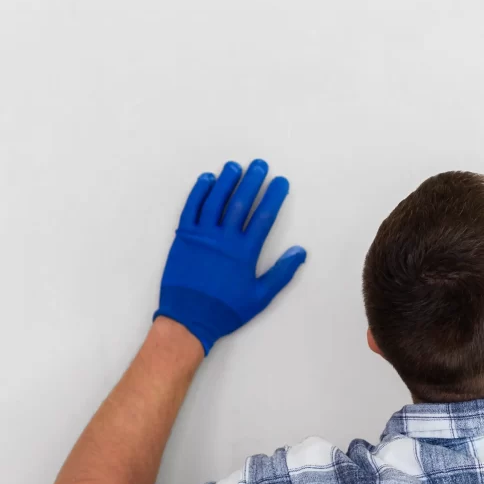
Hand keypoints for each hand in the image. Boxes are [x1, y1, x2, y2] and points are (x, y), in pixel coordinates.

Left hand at [154, 160, 305, 353]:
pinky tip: (207, 180)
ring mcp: (201, 236)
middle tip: (259, 165)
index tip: (280, 182)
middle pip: (240, 202)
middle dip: (251, 181)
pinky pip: (191, 209)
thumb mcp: (260, 297)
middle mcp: (224, 239)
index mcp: (244, 252)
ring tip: (235, 166)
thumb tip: (300, 251)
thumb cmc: (226, 310)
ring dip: (226, 181)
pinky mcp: (183, 237)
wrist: (188, 318)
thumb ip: (282, 273)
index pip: (263, 216)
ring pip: (215, 201)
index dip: (273, 196)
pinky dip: (199, 192)